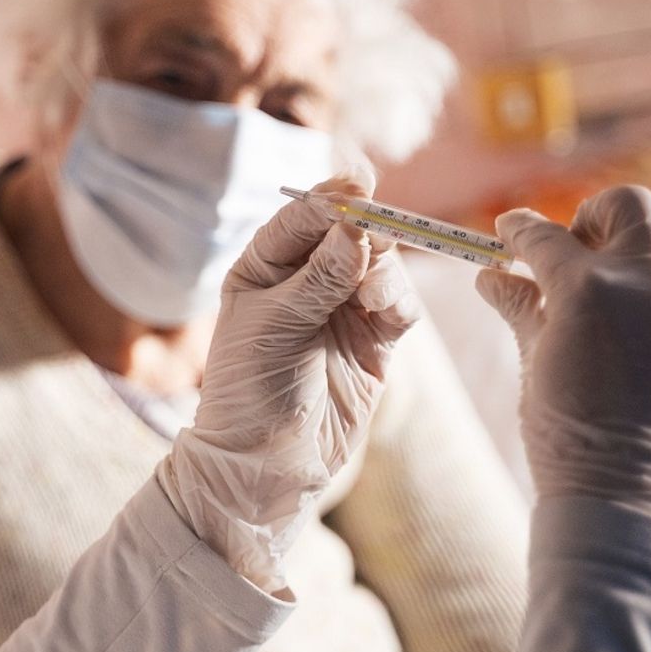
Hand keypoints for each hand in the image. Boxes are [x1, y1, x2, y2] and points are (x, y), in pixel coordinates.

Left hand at [157, 173, 419, 592]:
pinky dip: (399, 302)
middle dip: (368, 228)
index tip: (359, 184)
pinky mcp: (375, 342)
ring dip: (383, 269)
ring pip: (382, 266)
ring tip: (369, 295)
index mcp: (264, 267)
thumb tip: (357, 227)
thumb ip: (319, 278)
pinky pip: (400, 306)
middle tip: (380, 229)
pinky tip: (384, 314)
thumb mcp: (275, 326)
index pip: (303, 218)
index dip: (332, 198)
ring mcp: (343, 310)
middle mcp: (305, 281)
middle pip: (350, 233)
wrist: (266, 467)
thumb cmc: (250, 391)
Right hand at [476, 185, 650, 535]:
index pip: (542, 236)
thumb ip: (520, 309)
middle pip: (626, 207)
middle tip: (581, 245)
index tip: (512, 231)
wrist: (629, 501)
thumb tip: (489, 277)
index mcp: (582, 288)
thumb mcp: (535, 365)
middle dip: (594, 218)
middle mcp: (646, 281)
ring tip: (645, 273)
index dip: (519, 229)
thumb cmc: (568, 440)